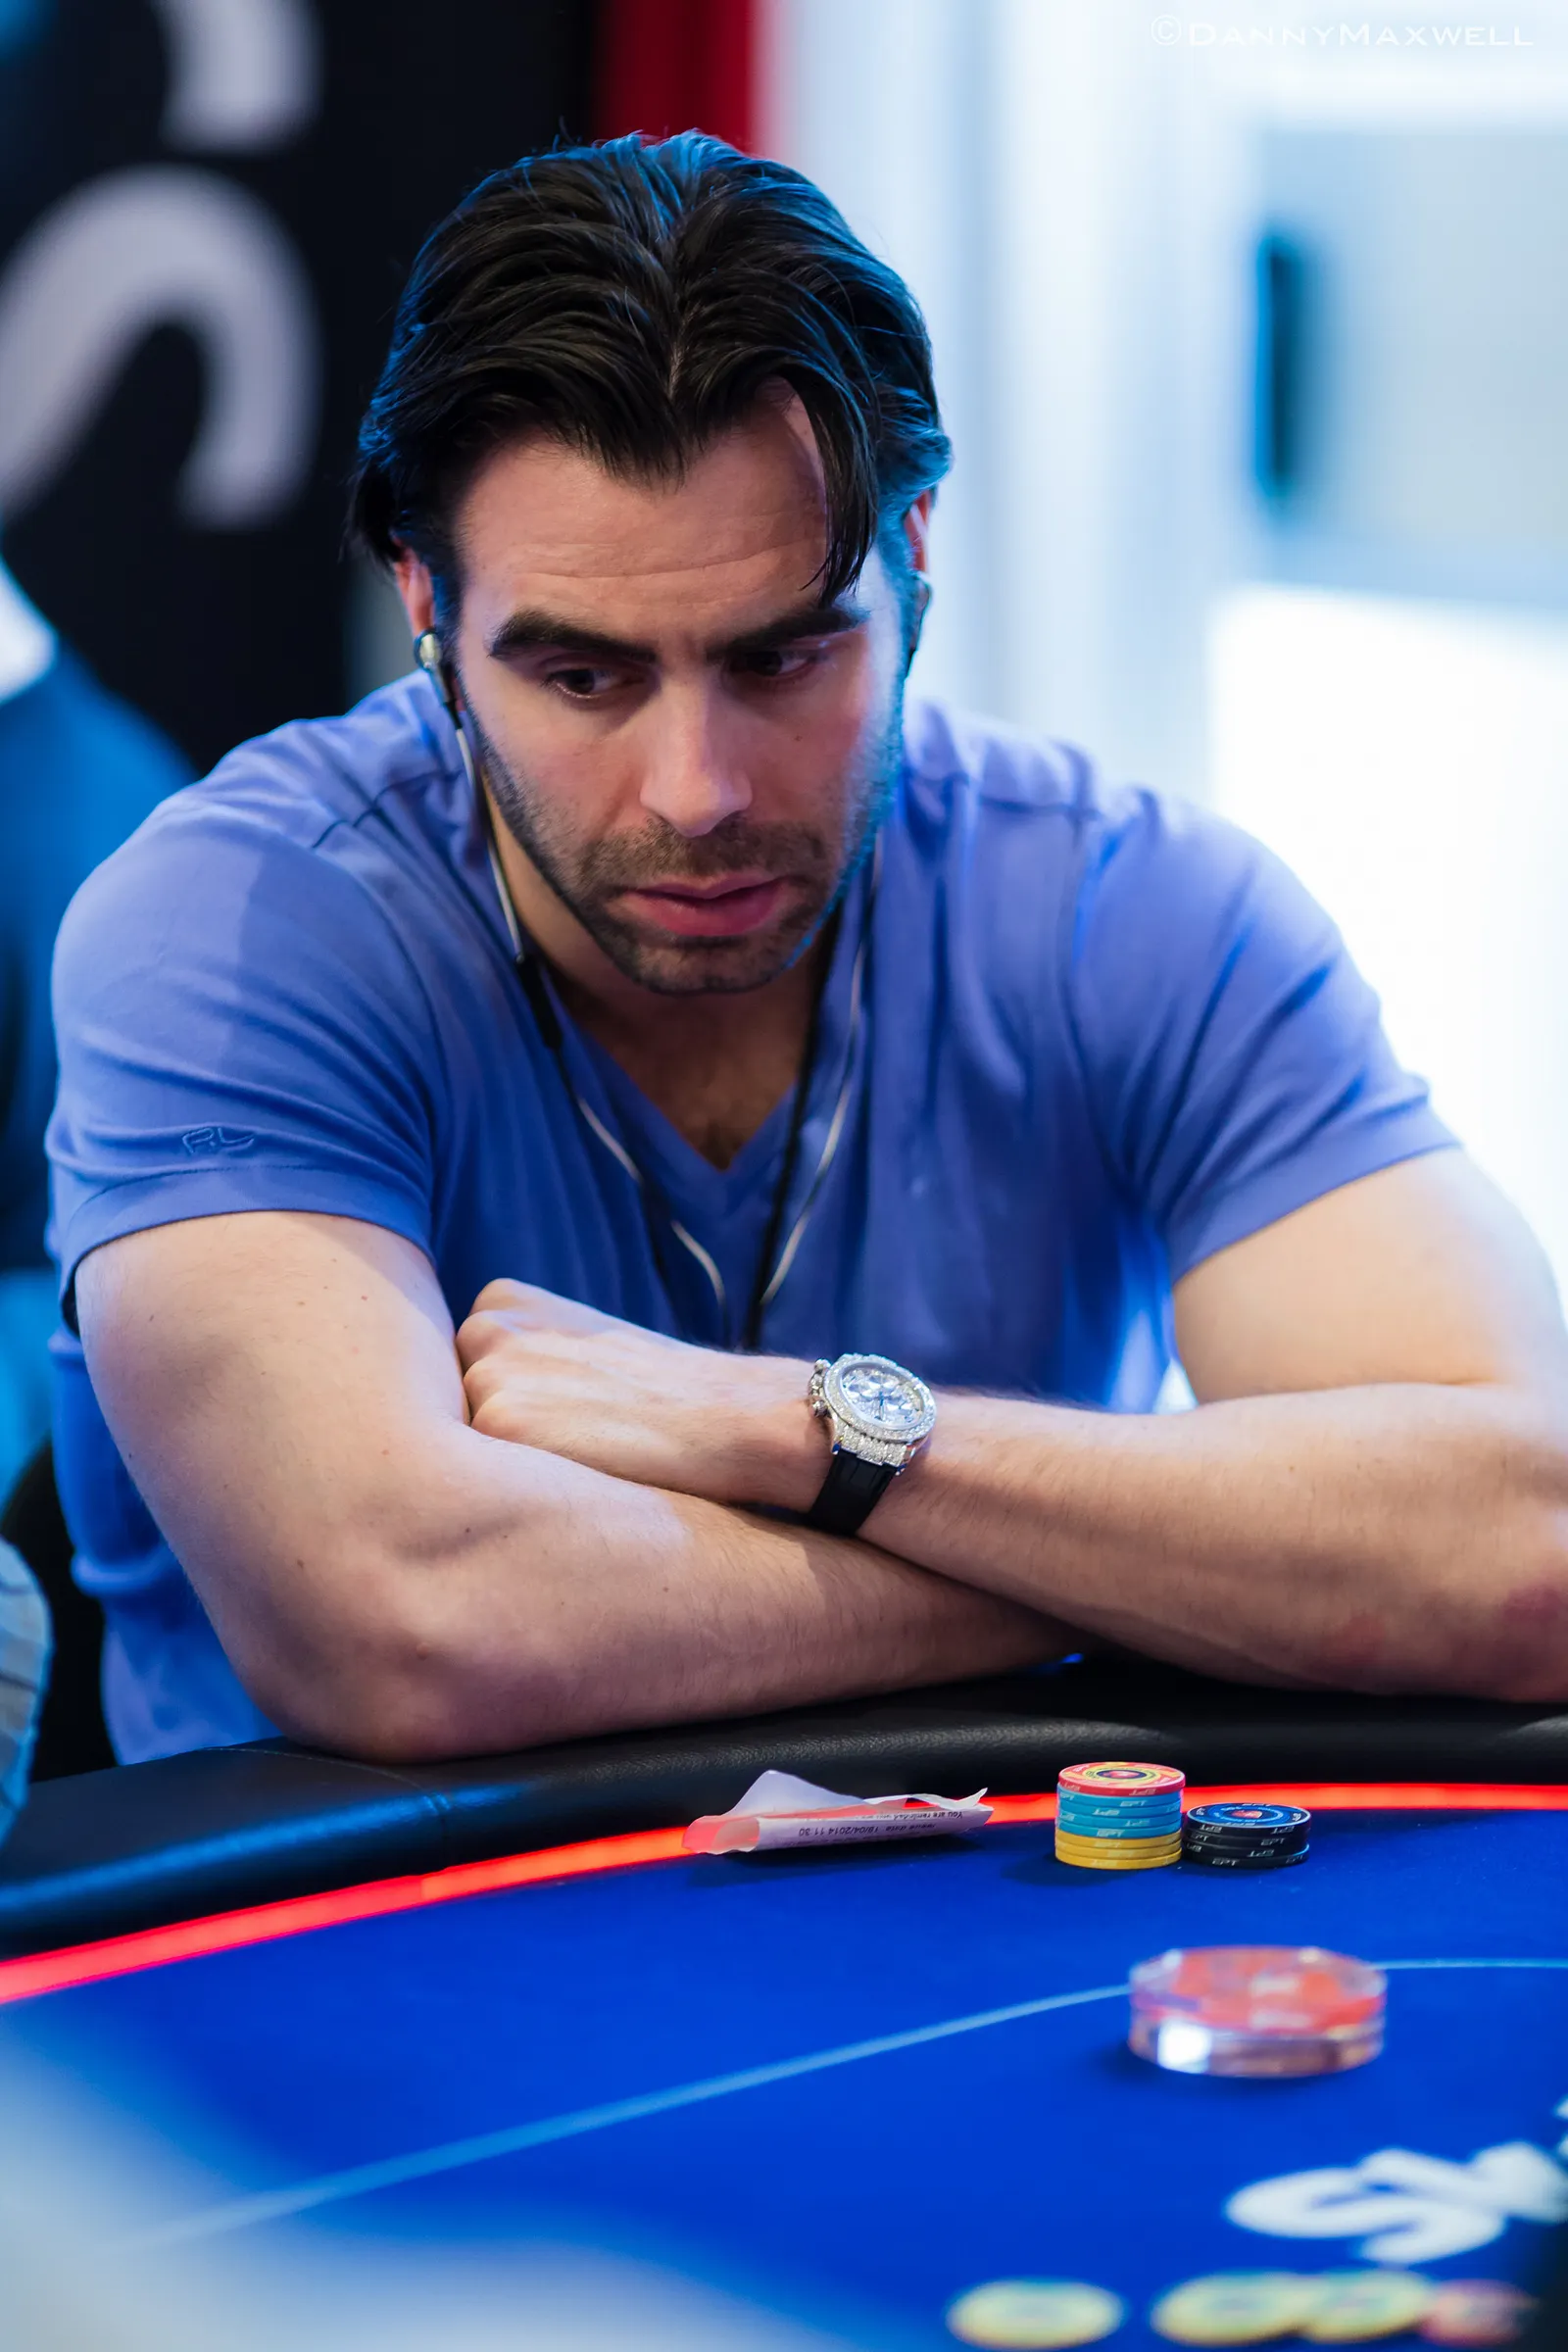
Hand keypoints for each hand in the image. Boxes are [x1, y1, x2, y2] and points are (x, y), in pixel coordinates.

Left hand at [456, 1281, 822, 1507]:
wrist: (737, 1420)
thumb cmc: (665, 1399)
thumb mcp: (587, 1346)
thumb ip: (523, 1358)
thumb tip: (455, 1408)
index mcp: (501, 1302)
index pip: (455, 1384)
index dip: (512, 1416)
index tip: (569, 1416)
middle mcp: (483, 1327)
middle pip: (446, 1419)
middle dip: (494, 1445)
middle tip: (577, 1446)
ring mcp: (486, 1372)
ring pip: (458, 1455)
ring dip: (501, 1474)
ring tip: (578, 1464)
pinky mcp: (499, 1421)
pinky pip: (477, 1484)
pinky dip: (516, 1497)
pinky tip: (569, 1487)